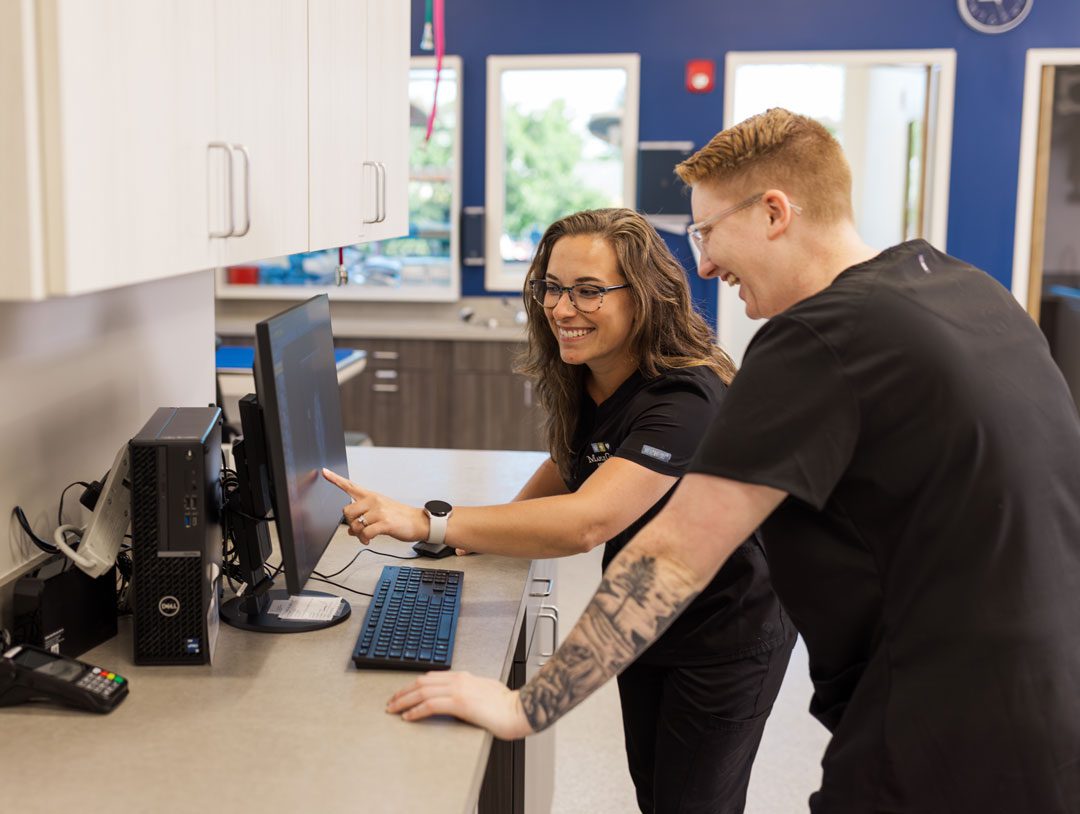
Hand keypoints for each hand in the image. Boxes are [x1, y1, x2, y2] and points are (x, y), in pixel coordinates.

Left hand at [321, 468, 428, 543]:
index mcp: (371, 495)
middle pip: (346, 510)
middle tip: (358, 529)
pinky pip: (365, 533)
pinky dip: (365, 540)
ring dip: (358, 534)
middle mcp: (373, 501)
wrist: (418, 522)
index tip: (324, 471)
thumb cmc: (399, 516)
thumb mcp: (380, 511)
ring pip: (355, 524)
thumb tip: (350, 530)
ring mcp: (379, 511)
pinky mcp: (384, 523)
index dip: (335, 479)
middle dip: (349, 523)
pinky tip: (370, 540)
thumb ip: (363, 517)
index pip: (350, 485)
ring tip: (366, 537)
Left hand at [386, 671, 533, 740]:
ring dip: (404, 700)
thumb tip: (461, 699)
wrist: (519, 710)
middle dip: (403, 692)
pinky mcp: (460, 703)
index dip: (414, 685)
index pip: (431, 677)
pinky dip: (415, 710)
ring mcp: (458, 690)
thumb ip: (471, 691)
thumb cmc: (507, 705)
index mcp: (464, 677)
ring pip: (422, 691)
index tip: (403, 693)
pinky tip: (408, 717)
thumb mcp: (485, 691)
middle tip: (391, 701)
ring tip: (393, 709)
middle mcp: (459, 680)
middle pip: (422, 682)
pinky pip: (430, 705)